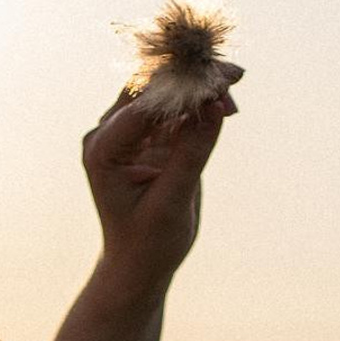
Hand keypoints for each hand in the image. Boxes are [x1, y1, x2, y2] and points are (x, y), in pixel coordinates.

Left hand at [80, 65, 241, 292]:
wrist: (140, 266)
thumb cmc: (149, 243)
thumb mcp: (173, 201)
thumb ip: (192, 152)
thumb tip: (216, 105)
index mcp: (103, 149)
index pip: (144, 103)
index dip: (183, 87)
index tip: (220, 80)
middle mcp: (110, 133)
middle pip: (152, 87)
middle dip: (193, 78)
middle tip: (235, 74)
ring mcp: (129, 133)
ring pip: (166, 92)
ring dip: (200, 87)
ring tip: (236, 84)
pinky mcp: (150, 138)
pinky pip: (177, 109)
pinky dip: (201, 104)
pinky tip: (226, 104)